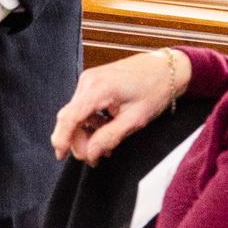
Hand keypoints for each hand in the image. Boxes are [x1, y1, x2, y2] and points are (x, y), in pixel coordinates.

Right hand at [49, 49, 185, 163]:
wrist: (167, 68)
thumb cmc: (155, 89)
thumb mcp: (135, 119)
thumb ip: (109, 137)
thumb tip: (90, 153)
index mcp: (98, 88)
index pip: (69, 117)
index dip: (62, 139)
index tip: (60, 156)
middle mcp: (89, 81)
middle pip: (70, 117)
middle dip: (79, 140)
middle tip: (95, 158)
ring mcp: (90, 79)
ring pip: (77, 114)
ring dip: (87, 132)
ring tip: (105, 146)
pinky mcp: (93, 81)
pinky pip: (84, 106)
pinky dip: (91, 122)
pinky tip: (105, 130)